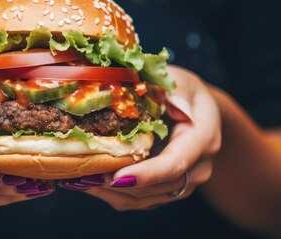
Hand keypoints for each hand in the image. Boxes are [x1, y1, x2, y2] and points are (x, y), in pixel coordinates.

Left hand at [61, 66, 220, 210]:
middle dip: (118, 185)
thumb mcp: (181, 81)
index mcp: (203, 139)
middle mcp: (198, 168)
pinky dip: (114, 194)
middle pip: (156, 187)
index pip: (175, 164)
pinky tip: (88, 183)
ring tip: (77, 181)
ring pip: (146, 199)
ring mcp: (185, 184)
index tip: (115, 176)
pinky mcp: (168, 190)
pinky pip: (141, 200)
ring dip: (111, 193)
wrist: (199, 113)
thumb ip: (174, 90)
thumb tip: (168, 101)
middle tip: (82, 177)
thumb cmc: (185, 91)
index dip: (145, 173)